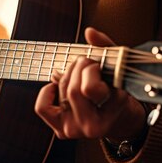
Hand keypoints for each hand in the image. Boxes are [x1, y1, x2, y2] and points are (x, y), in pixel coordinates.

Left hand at [34, 27, 146, 141]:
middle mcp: (90, 127)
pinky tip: (57, 85)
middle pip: (72, 89)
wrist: (118, 119)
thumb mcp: (119, 70)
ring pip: (60, 92)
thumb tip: (89, 32)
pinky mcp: (60, 130)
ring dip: (67, 75)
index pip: (90, 89)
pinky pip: (42, 107)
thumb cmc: (119, 91)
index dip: (91, 70)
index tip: (97, 65)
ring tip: (78, 73)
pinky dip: (47, 92)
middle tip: (87, 63)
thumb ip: (107, 49)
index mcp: (109, 114)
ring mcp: (73, 130)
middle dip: (79, 67)